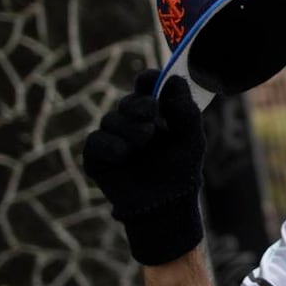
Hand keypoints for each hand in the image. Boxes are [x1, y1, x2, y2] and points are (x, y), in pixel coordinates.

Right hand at [83, 69, 204, 264]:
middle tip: (150, 113)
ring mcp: (113, 140)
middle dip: (138, 106)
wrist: (168, 207)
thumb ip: (185, 110)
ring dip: (128, 128)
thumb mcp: (190, 139)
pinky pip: (95, 142)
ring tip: (144, 141)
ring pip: (110, 120)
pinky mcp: (98, 159)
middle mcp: (131, 123)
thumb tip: (174, 78)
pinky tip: (124, 153)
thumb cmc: (181, 171)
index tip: (151, 79)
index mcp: (155, 114)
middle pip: (127, 102)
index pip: (146, 87)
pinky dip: (110, 145)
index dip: (147, 80)